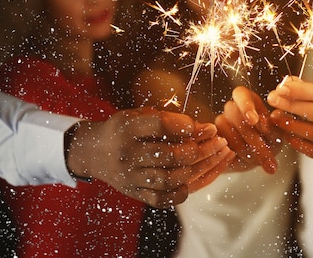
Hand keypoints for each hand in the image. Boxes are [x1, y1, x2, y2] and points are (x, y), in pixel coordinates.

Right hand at [66, 107, 230, 207]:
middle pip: (170, 156)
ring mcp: (130, 177)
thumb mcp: (139, 114)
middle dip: (201, 149)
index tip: (209, 127)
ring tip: (215, 158)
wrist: (93, 151)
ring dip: (198, 169)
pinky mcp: (134, 193)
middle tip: (219, 142)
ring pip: (170, 179)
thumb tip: (203, 128)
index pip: (161, 126)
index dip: (189, 126)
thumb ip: (168, 118)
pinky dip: (182, 191)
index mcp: (128, 128)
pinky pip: (162, 199)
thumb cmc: (124, 128)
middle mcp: (127, 154)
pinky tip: (195, 178)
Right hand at [215, 86, 279, 173]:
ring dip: (246, 150)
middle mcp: (231, 108)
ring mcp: (220, 124)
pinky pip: (219, 148)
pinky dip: (235, 157)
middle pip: (234, 116)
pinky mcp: (213, 141)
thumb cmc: (270, 140)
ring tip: (259, 160)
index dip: (246, 106)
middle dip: (252, 138)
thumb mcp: (276, 133)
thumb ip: (272, 126)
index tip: (254, 120)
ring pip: (226, 134)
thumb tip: (268, 119)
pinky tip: (246, 161)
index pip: (240, 94)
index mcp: (248, 99)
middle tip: (266, 154)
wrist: (259, 158)